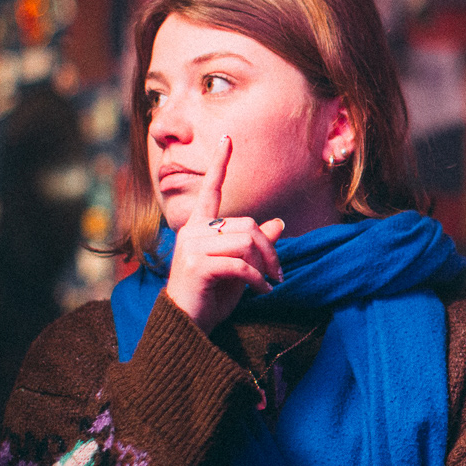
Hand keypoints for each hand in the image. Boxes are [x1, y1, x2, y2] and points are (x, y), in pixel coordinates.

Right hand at [164, 134, 284, 334]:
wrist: (186, 326)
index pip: (211, 190)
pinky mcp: (197, 265)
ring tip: (270, 282)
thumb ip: (255, 244)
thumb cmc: (210, 296)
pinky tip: (263, 292)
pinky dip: (258, 279)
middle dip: (269, 249)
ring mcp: (191, 247)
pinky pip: (240, 264)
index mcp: (198, 227)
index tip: (229, 139)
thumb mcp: (239, 267)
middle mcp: (192, 232)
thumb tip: (279, 222)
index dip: (221, 164)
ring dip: (266, 265)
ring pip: (246, 242)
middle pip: (247, 224)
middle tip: (279, 273)